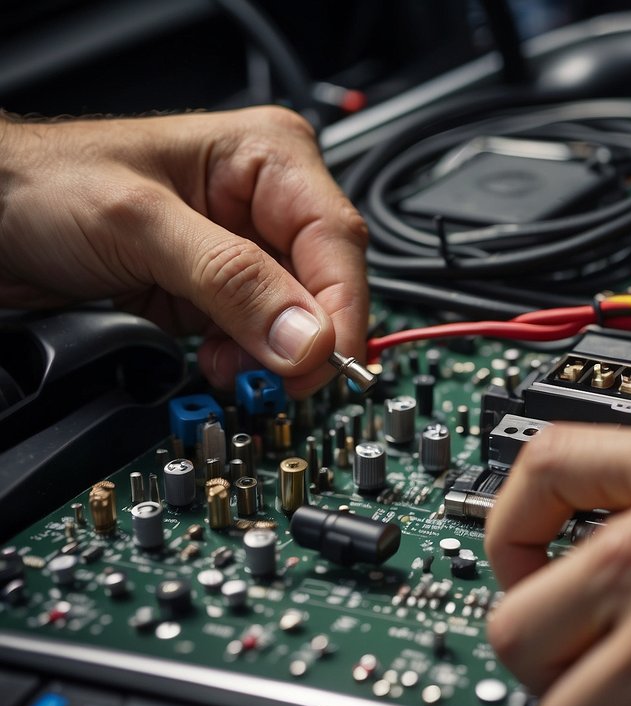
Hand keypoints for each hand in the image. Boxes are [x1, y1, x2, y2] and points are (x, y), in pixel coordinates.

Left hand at [0, 106, 368, 396]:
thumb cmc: (45, 185)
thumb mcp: (141, 226)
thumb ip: (231, 281)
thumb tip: (307, 338)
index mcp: (269, 158)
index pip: (336, 240)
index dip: (341, 308)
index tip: (327, 363)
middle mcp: (268, 203)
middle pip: (326, 285)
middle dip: (303, 338)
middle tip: (280, 379)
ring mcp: (248, 252)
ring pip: (300, 320)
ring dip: (273, 356)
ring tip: (230, 366)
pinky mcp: (222, 291)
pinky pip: (263, 338)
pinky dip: (247, 360)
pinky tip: (219, 360)